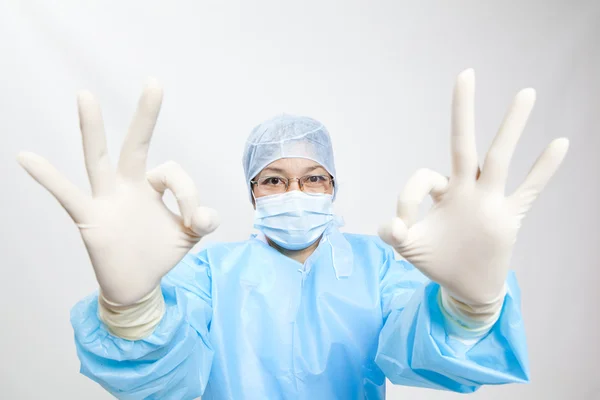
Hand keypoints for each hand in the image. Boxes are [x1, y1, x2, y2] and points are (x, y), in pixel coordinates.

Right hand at [18, 80, 218, 304]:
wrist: (137, 283)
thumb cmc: (160, 252)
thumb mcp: (189, 234)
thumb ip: (203, 220)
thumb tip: (204, 216)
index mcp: (152, 185)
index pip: (172, 173)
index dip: (188, 195)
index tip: (193, 222)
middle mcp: (128, 185)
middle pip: (136, 145)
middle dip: (145, 116)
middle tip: (154, 82)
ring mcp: (107, 199)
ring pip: (98, 159)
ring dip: (92, 129)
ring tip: (86, 95)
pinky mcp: (90, 218)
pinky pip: (67, 195)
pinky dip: (48, 178)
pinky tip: (26, 157)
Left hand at [379, 69, 568, 306]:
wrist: (466, 285)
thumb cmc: (436, 261)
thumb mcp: (410, 248)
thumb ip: (395, 235)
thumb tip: (391, 226)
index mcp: (441, 193)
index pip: (424, 179)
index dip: (408, 198)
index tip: (401, 226)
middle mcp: (465, 188)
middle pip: (464, 143)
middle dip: (463, 111)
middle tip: (466, 73)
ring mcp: (489, 200)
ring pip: (500, 157)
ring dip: (512, 127)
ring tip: (526, 92)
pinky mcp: (509, 217)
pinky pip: (530, 189)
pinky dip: (544, 169)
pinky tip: (561, 142)